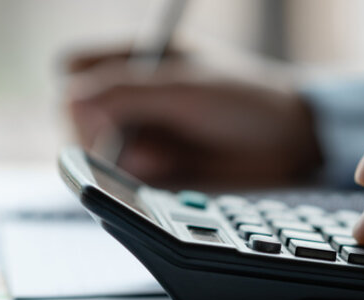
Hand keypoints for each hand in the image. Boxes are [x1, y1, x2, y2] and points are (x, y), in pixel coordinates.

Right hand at [64, 49, 320, 189]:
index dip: (78, 91)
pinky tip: (167, 167)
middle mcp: (132, 94)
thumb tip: (70, 99)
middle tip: (122, 140)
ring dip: (118, 157)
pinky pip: (119, 177)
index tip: (101, 111)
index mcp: (137, 57)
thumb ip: (128, 91)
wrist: (293, 145)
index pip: (73, 68)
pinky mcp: (153, 168)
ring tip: (161, 156)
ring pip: (92, 150)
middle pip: (73, 113)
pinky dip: (135, 177)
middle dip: (94, 130)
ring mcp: (141, 132)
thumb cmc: (250, 100)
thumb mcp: (187, 87)